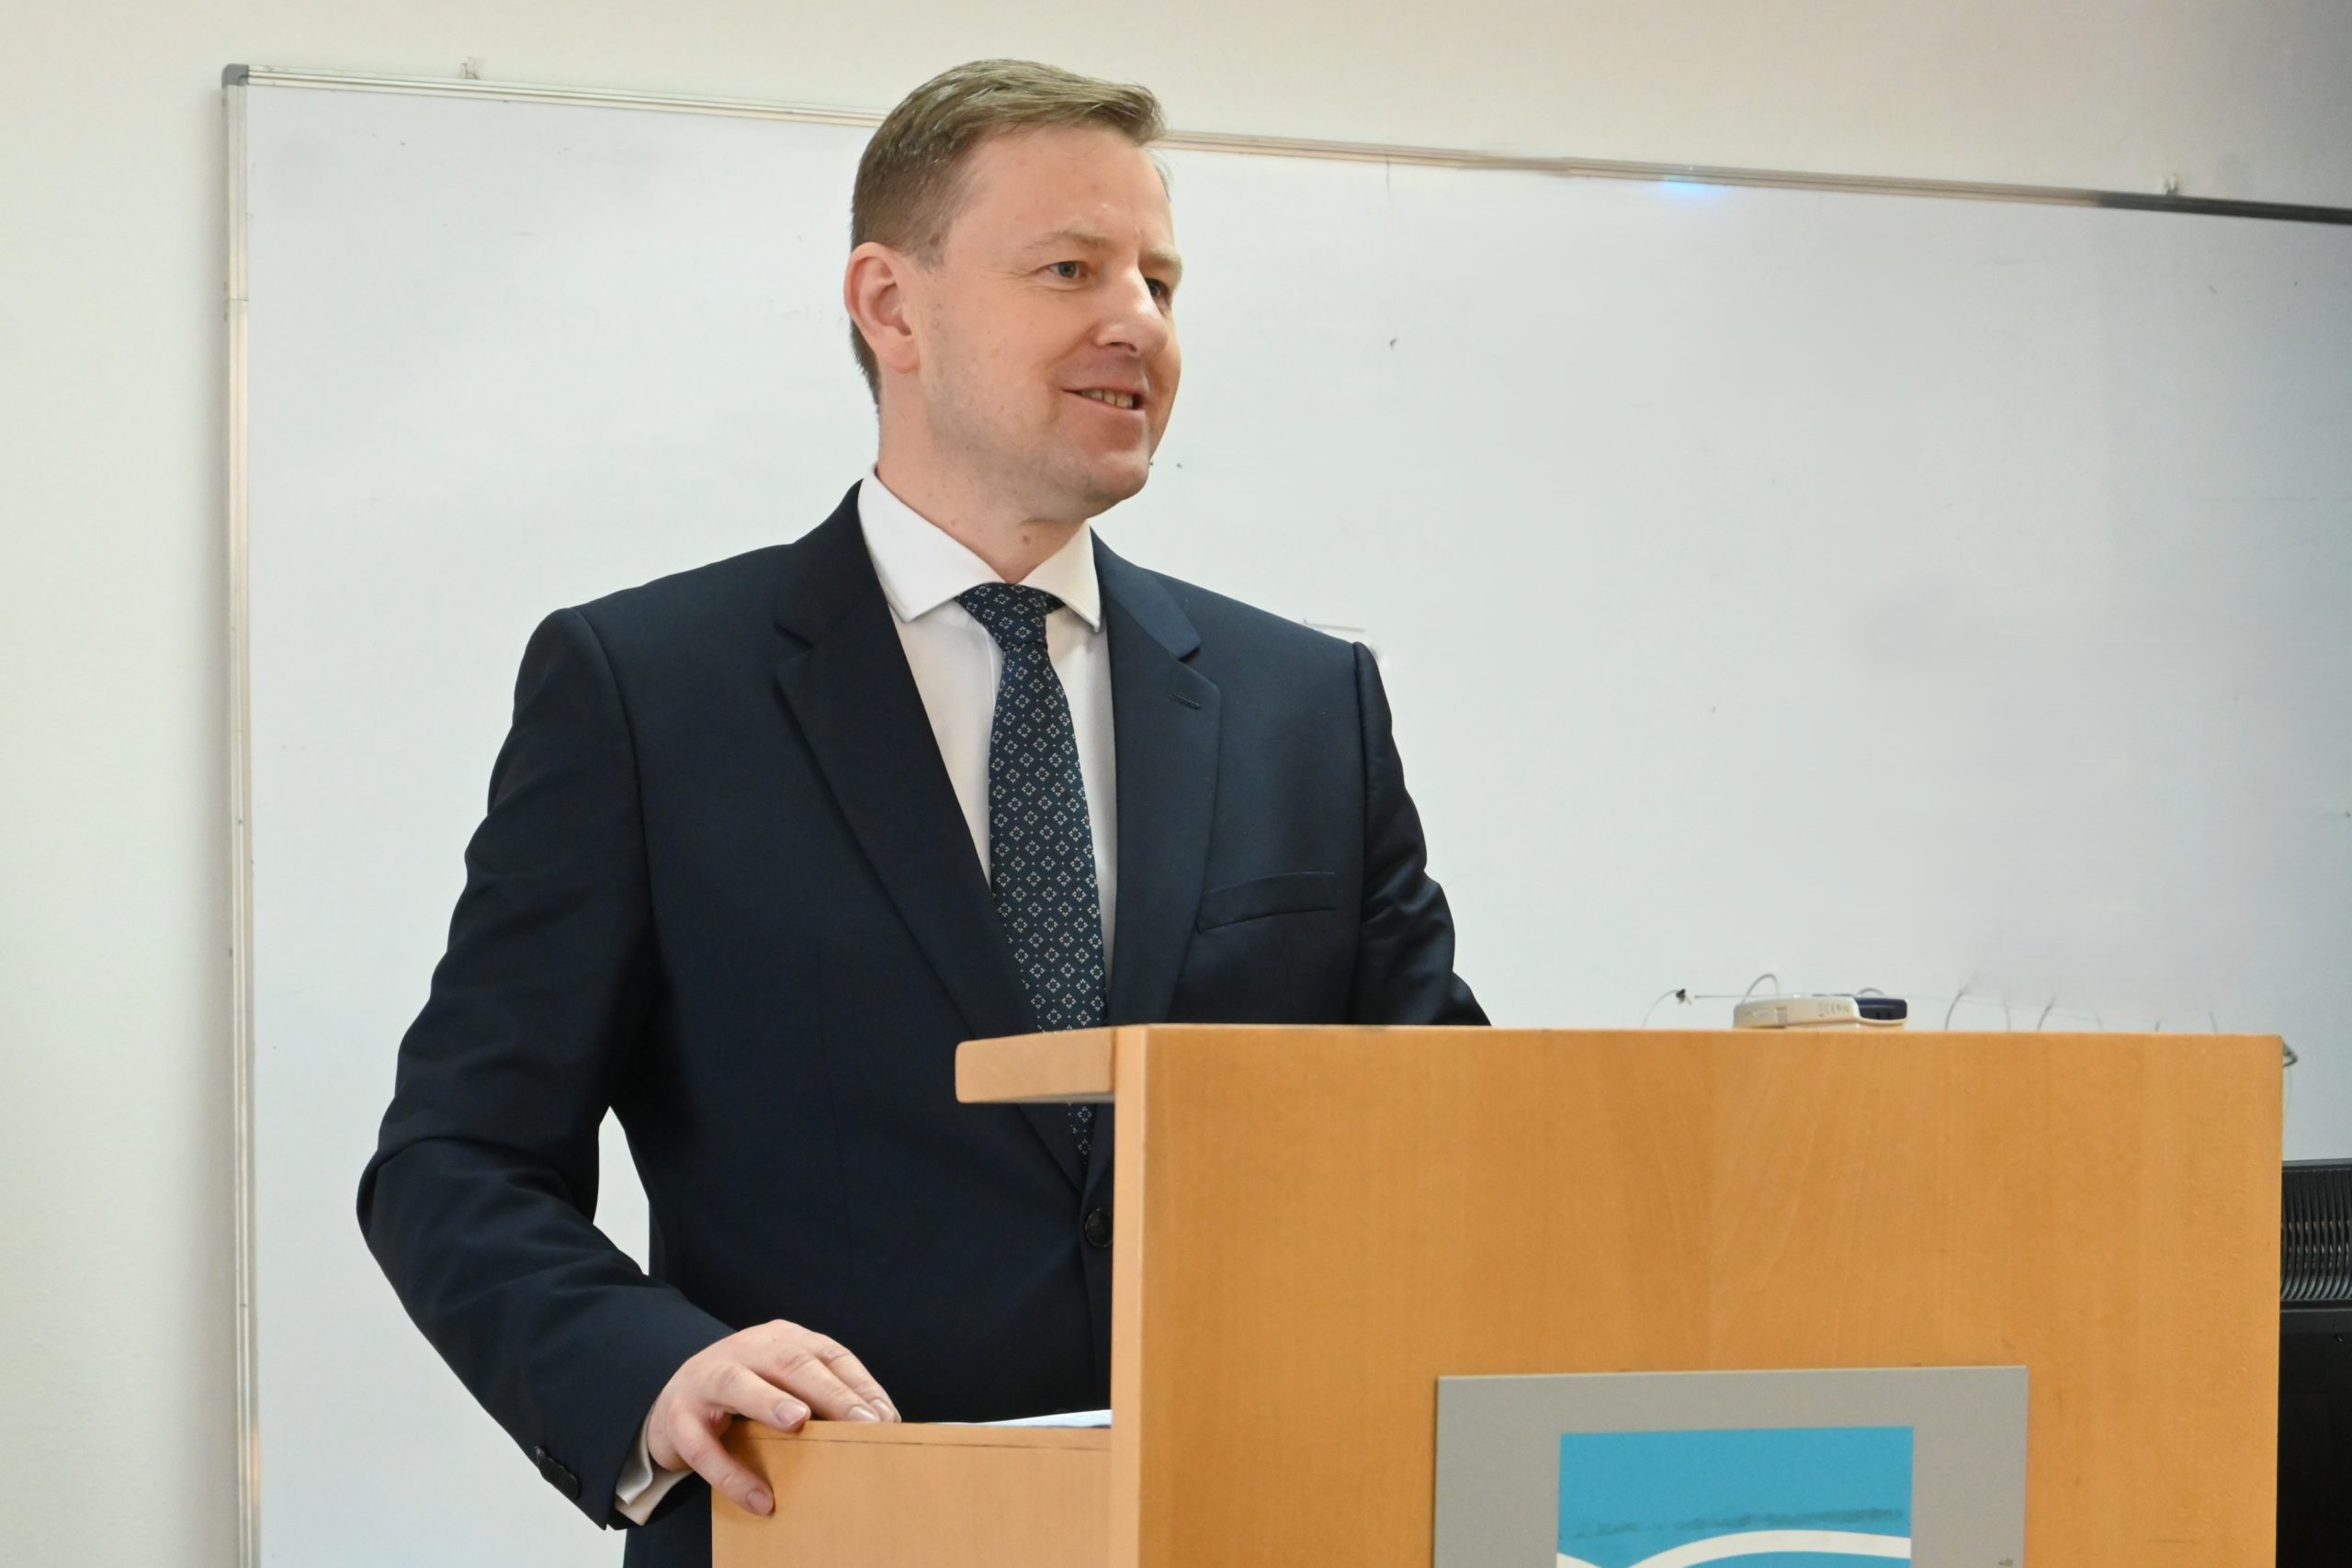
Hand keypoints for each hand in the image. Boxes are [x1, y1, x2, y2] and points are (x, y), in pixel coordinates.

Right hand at [645, 1319, 898, 1515]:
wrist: (674, 1401)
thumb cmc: (745, 1394)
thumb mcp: (784, 1385)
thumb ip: (822, 1397)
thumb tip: (878, 1425)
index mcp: (779, 1339)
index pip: (827, 1354)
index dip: (858, 1384)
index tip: (886, 1418)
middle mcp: (744, 1350)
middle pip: (789, 1361)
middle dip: (829, 1391)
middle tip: (862, 1422)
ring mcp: (706, 1379)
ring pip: (737, 1384)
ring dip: (769, 1401)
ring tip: (799, 1422)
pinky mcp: (678, 1418)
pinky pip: (704, 1447)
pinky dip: (732, 1474)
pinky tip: (760, 1498)